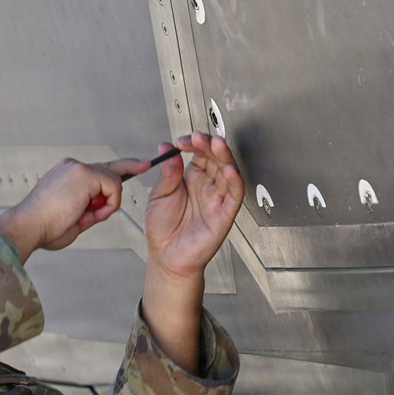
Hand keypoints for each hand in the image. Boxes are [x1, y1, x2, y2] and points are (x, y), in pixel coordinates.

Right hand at [0, 156, 151, 261]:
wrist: (28, 226)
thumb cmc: (44, 227)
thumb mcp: (73, 217)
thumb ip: (89, 209)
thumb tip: (103, 208)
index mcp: (66, 175)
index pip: (97, 170)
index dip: (118, 169)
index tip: (135, 166)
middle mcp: (72, 167)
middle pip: (109, 168)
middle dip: (130, 168)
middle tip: (147, 164)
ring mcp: (78, 168)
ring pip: (112, 181)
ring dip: (107, 203)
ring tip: (87, 216)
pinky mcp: (85, 173)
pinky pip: (114, 187)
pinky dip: (109, 204)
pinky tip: (92, 212)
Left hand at [144, 131, 243, 279]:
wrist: (165, 256)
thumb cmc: (162, 228)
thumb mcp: (159, 195)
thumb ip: (167, 173)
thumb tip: (166, 148)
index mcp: (191, 178)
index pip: (200, 153)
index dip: (195, 143)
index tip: (183, 140)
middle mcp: (207, 186)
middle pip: (216, 158)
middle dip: (210, 145)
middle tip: (200, 138)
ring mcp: (217, 199)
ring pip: (228, 172)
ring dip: (225, 157)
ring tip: (217, 145)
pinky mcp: (224, 214)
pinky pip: (234, 195)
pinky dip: (234, 182)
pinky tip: (229, 170)